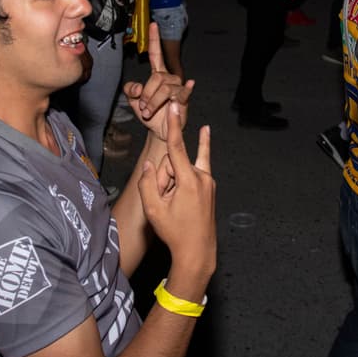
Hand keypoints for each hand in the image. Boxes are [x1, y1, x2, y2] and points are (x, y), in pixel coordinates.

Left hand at [123, 22, 192, 136]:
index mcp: (157, 75)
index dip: (155, 39)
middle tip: (142, 107)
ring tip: (148, 112)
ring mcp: (178, 88)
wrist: (158, 130)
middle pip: (157, 77)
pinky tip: (190, 84)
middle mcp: (169, 78)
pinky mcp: (184, 100)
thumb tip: (137, 88)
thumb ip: (130, 90)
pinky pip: (184, 92)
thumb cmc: (148, 113)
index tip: (153, 24)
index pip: (156, 54)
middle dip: (146, 93)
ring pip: (164, 89)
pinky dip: (186, 89)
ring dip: (153, 102)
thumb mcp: (133, 101)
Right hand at [137, 104, 214, 273]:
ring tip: (174, 205)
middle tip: (164, 202)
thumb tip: (150, 165)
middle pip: (174, 163)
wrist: (197, 250)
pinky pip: (200, 163)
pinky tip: (205, 130)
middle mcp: (202, 177)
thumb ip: (148, 183)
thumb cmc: (175, 232)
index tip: (174, 106)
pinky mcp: (210, 185)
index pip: (177, 147)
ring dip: (172, 181)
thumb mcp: (154, 210)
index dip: (173, 125)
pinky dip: (202, 146)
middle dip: (163, 177)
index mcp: (189, 180)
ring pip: (183, 168)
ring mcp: (208, 181)